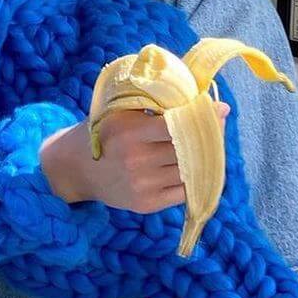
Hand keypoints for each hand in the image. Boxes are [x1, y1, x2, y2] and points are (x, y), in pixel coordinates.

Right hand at [40, 105, 228, 209]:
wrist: (75, 169)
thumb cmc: (104, 131)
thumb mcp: (120, 111)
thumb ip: (152, 104)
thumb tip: (193, 94)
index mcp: (131, 133)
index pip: (177, 126)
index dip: (202, 119)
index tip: (221, 109)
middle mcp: (138, 162)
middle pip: (188, 150)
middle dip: (209, 136)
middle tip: (218, 123)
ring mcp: (143, 186)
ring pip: (189, 171)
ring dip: (205, 158)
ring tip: (210, 143)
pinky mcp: (146, 204)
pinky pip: (183, 192)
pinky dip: (194, 178)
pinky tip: (197, 165)